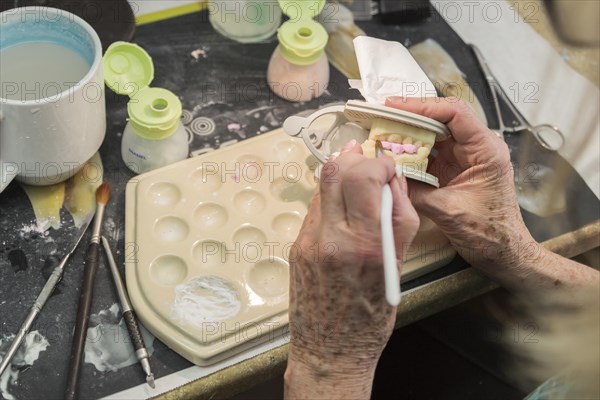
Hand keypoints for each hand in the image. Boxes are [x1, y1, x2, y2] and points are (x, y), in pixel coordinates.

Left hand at [285, 141, 419, 398]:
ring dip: (342, 173)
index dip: (380, 164)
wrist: (329, 351)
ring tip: (357, 174)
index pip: (365, 178)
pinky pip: (315, 207)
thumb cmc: (371, 319)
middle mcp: (332, 239)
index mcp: (365, 247)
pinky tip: (343, 204)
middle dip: (357, 159)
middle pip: (335, 171)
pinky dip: (332, 196)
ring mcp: (309, 241)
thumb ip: (398, 221)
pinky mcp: (297, 246)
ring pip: (322, 184)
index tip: (389, 169)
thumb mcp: (397, 271)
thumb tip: (394, 182)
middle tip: (370, 163)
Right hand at [385, 96, 530, 269]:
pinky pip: (429, 154)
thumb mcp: (448, 210)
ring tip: (383, 130)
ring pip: (433, 135)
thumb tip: (388, 174)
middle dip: (411, 116)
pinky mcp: (453, 171)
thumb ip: (416, 190)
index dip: (424, 106)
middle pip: (441, 119)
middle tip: (383, 114)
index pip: (455, 113)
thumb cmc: (490, 234)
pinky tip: (392, 153)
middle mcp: (476, 149)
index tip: (397, 107)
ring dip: (409, 133)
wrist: (503, 254)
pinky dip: (411, 152)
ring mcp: (464, 159)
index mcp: (486, 150)